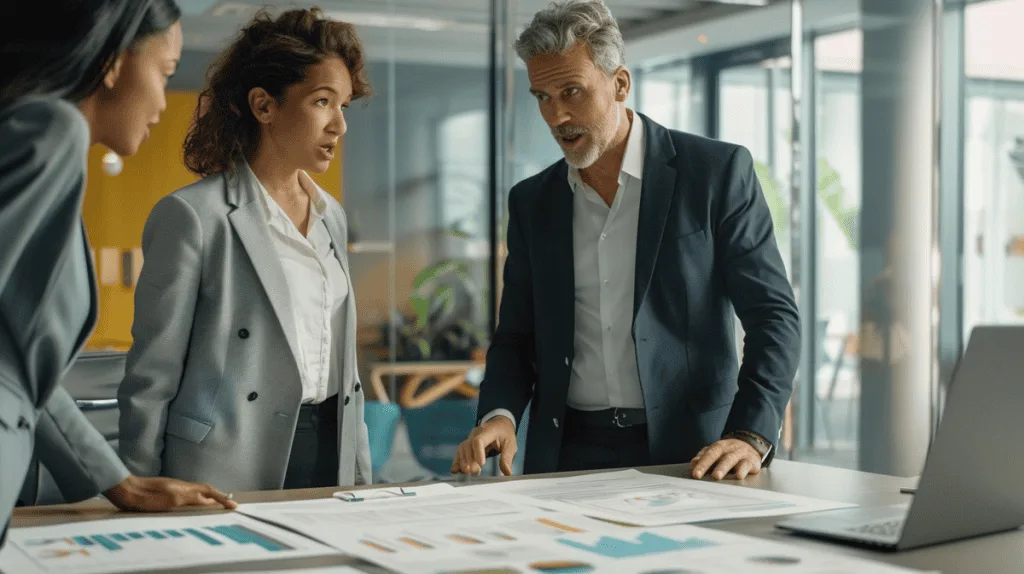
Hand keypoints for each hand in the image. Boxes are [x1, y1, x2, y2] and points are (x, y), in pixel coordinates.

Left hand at [104, 475, 237, 511]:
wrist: (126, 491)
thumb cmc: (148, 497)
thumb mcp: (172, 499)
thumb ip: (191, 498)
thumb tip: (209, 500)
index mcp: (185, 488)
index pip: (209, 491)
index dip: (222, 498)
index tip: (234, 506)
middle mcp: (181, 487)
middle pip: (204, 490)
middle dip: (218, 497)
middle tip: (228, 505)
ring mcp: (172, 490)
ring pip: (195, 493)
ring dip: (207, 499)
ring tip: (214, 507)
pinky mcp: (164, 495)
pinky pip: (187, 497)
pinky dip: (195, 501)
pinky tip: (191, 507)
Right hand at [451, 416, 517, 475]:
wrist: (499, 424)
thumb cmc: (505, 434)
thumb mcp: (511, 444)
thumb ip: (507, 458)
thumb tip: (507, 473)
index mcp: (489, 431)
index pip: (479, 440)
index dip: (478, 452)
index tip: (481, 465)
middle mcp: (476, 433)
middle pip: (468, 445)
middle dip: (469, 460)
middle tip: (474, 472)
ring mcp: (470, 437)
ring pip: (462, 448)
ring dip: (463, 461)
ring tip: (467, 473)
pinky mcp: (467, 443)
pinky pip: (460, 451)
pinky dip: (457, 461)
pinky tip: (455, 471)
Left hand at [690, 439, 761, 480]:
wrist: (751, 445)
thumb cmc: (730, 453)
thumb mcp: (717, 453)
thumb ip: (704, 457)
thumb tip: (693, 464)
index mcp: (718, 447)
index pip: (707, 454)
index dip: (700, 464)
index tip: (694, 474)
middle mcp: (728, 448)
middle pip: (715, 454)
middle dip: (706, 464)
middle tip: (698, 474)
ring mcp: (740, 453)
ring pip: (730, 459)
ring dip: (722, 467)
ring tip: (716, 476)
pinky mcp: (752, 460)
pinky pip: (746, 464)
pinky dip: (743, 470)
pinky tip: (739, 476)